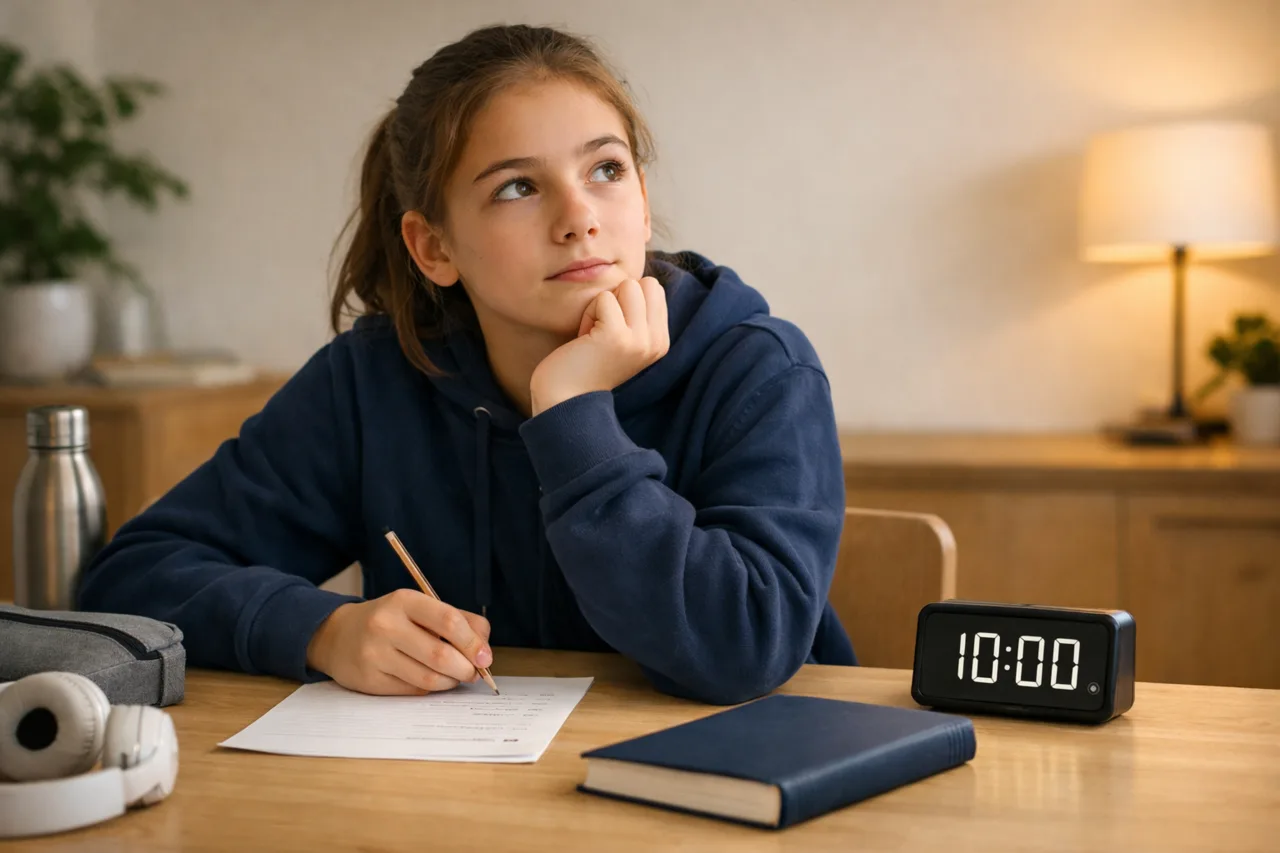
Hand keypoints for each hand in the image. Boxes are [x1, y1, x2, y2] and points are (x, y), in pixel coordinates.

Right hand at [305, 589, 492, 694]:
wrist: (338, 636)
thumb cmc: (391, 621)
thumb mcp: (420, 608)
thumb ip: (458, 621)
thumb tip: (484, 648)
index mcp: (404, 601)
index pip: (449, 621)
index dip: (473, 643)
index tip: (485, 657)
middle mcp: (386, 625)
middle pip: (441, 655)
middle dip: (466, 669)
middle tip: (473, 672)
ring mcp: (375, 654)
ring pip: (429, 678)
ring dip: (450, 682)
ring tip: (454, 676)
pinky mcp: (369, 680)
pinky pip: (413, 691)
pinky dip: (430, 689)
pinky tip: (430, 680)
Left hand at [530, 276, 669, 415]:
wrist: (565, 400)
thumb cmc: (587, 362)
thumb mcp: (624, 337)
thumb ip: (638, 312)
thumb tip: (643, 280)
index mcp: (661, 341)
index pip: (654, 288)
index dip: (626, 300)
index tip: (611, 329)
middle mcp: (656, 341)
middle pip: (644, 283)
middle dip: (617, 299)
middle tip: (601, 330)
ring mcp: (639, 340)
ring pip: (627, 286)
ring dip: (602, 305)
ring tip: (593, 335)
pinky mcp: (617, 336)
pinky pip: (603, 298)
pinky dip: (588, 314)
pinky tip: (585, 339)